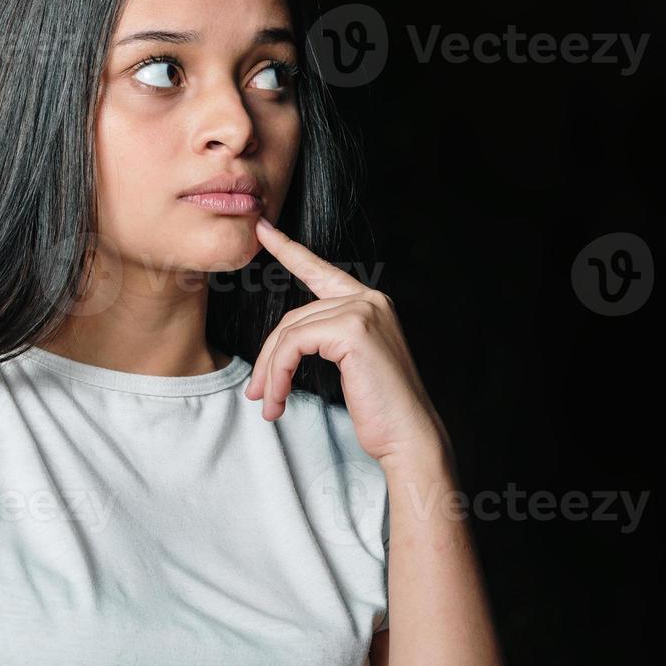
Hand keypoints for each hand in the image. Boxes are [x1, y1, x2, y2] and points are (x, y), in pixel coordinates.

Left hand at [243, 217, 447, 464]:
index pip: (320, 271)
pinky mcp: (352, 330)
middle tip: (257, 394)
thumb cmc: (382, 408)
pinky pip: (295, 344)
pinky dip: (280, 373)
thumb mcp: (351, 364)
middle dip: (269, 357)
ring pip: (291, 332)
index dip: (288, 250)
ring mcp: (363, 311)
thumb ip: (327, 339)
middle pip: (295, 316)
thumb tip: (282, 345)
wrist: (408, 435)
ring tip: (268, 404)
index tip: (263, 230)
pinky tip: (280, 398)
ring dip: (272, 372)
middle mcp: (369, 299)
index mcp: (371, 303)